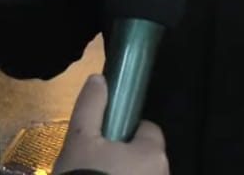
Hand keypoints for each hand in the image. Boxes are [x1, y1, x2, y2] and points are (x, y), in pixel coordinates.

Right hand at [54, 75, 168, 174]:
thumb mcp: (79, 140)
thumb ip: (91, 107)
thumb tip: (99, 79)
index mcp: (152, 153)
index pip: (148, 130)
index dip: (126, 132)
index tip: (106, 142)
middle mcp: (163, 173)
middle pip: (146, 157)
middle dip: (127, 159)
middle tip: (98, 166)